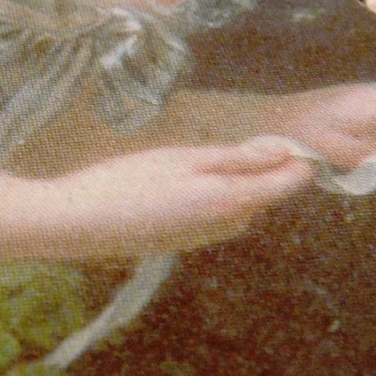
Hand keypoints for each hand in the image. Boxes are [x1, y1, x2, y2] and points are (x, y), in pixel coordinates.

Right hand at [33, 139, 317, 260]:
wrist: (79, 223)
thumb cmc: (128, 182)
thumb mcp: (185, 158)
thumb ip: (238, 158)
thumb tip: (286, 153)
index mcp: (233, 201)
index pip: (290, 181)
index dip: (296, 156)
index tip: (282, 134)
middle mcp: (227, 226)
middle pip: (265, 193)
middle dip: (258, 167)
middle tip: (223, 140)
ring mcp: (205, 238)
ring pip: (238, 203)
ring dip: (229, 181)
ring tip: (191, 160)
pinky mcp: (184, 242)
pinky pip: (213, 214)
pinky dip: (207, 196)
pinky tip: (172, 183)